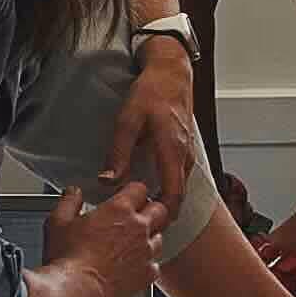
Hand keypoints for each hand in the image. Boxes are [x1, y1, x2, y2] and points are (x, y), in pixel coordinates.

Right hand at [20, 170, 173, 296]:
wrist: (72, 290)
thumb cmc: (65, 258)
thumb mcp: (58, 222)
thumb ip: (69, 201)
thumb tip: (73, 192)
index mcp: (119, 209)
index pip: (140, 189)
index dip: (134, 193)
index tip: (127, 199)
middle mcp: (138, 227)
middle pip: (160, 209)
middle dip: (150, 211)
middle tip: (136, 219)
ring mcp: (145, 251)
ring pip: (159, 237)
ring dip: (149, 238)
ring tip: (131, 245)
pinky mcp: (147, 274)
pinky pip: (155, 264)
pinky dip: (146, 265)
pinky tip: (131, 267)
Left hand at [122, 41, 207, 210]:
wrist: (171, 71)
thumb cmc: (152, 91)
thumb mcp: (128, 121)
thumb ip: (118, 153)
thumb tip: (108, 180)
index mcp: (172, 150)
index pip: (174, 193)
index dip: (164, 213)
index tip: (150, 225)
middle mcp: (184, 153)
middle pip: (180, 194)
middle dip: (165, 212)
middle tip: (144, 225)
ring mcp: (187, 150)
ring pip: (181, 184)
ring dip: (168, 199)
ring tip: (146, 209)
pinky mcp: (185, 146)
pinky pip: (181, 173)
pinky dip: (171, 186)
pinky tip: (154, 187)